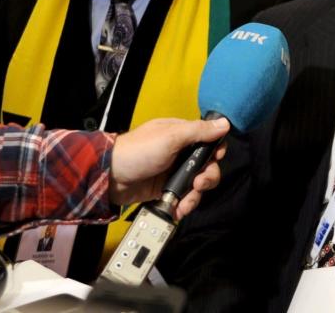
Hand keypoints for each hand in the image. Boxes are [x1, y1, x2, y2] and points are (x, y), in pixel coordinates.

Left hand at [109, 117, 229, 219]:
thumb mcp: (170, 137)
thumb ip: (198, 131)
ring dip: (196, 195)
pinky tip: (179, 209)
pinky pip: (184, 197)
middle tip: (198, 184)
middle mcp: (181, 153)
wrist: (110, 178)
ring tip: (186, 203)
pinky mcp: (167, 189)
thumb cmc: (139, 151)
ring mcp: (174, 172)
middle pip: (207, 165)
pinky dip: (184, 204)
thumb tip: (225, 124)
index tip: (214, 159)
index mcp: (182, 135)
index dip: (216, 151)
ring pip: (198, 184)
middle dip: (208, 177)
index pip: (209, 141)